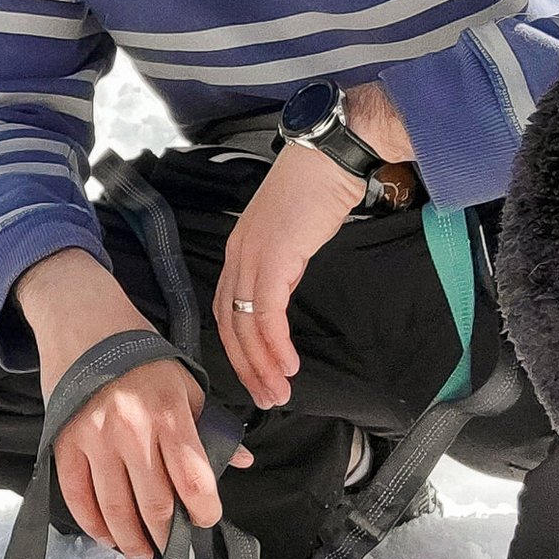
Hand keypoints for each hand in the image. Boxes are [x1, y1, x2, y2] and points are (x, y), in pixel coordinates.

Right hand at [15, 248, 248, 558]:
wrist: (83, 323)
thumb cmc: (141, 356)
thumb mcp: (185, 384)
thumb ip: (210, 427)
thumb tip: (242, 462)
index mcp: (170, 415)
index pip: (193, 480)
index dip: (204, 512)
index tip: (206, 521)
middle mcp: (133, 432)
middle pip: (155, 505)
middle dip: (168, 538)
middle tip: (173, 550)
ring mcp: (94, 439)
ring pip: (115, 509)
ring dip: (131, 540)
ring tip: (141, 553)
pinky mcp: (64, 442)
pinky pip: (76, 495)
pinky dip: (92, 524)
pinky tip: (106, 536)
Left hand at [214, 143, 362, 410]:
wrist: (331, 161)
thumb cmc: (318, 192)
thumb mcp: (292, 235)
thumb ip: (282, 265)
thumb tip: (284, 294)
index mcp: (240, 251)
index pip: (228, 310)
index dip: (239, 348)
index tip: (256, 375)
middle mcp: (238, 255)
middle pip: (229, 324)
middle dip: (246, 366)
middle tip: (265, 397)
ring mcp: (252, 256)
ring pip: (245, 324)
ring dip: (262, 363)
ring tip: (278, 390)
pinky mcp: (274, 258)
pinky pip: (267, 313)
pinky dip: (274, 343)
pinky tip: (288, 364)